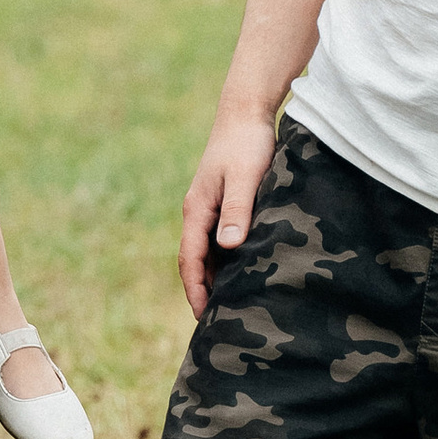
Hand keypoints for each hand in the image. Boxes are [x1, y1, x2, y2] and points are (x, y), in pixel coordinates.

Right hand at [178, 107, 275, 318]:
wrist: (246, 113)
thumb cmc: (247, 144)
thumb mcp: (245, 178)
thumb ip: (237, 211)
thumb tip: (228, 247)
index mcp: (196, 210)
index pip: (190, 260)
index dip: (196, 291)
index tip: (204, 318)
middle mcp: (197, 213)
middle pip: (195, 262)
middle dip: (202, 293)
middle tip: (216, 326)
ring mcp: (208, 209)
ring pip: (207, 253)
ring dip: (214, 279)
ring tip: (229, 308)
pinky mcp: (222, 205)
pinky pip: (219, 241)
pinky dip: (225, 262)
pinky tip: (241, 274)